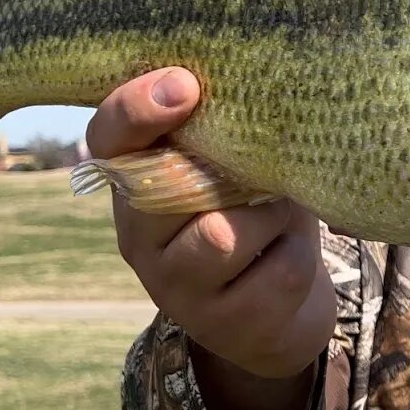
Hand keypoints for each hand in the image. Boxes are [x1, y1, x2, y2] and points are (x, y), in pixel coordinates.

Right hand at [87, 67, 335, 409]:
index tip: (184, 84)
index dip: (136, 108)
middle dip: (227, 166)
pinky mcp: (224, 326)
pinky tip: (291, 252)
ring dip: (269, 214)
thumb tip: (265, 85)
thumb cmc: (256, 209)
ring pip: (222, 235)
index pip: (109, 136)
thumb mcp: (237, 163)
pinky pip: (277, 273)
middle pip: (166, 188)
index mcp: (133, 182)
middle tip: (264, 162)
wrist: (278, 311)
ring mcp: (175, 288)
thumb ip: (229, 129)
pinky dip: (300, 253)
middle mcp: (139, 238)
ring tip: (280, 211)